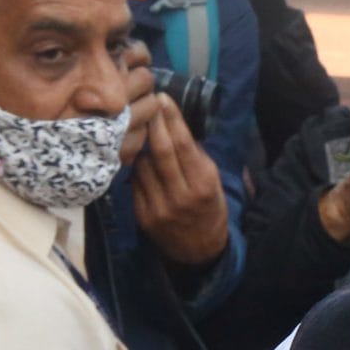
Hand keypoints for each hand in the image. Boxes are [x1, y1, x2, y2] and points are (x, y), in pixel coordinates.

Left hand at [128, 92, 229, 268]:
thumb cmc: (209, 209)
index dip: (171, 119)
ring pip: (143, 164)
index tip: (163, 98)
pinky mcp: (143, 216)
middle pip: (160, 151)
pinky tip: (142, 163)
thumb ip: (196, 157)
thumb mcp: (213, 182)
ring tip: (145, 134)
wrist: (199, 251)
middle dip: (153, 123)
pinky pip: (135, 181)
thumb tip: (175, 126)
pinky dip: (138, 168)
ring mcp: (159, 207)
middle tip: (147, 103)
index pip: (183, 144)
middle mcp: (181, 196)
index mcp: (203, 184)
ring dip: (143, 146)